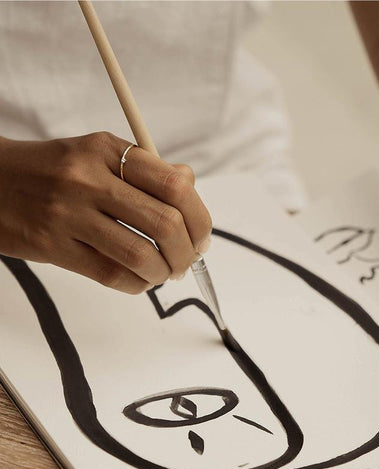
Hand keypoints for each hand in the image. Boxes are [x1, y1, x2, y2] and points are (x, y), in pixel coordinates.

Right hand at [0, 132, 210, 292]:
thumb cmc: (53, 171)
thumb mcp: (97, 154)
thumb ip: (145, 169)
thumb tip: (190, 186)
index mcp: (107, 149)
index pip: (175, 186)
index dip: (200, 218)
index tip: (202, 236)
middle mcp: (89, 178)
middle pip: (165, 223)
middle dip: (188, 252)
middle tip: (188, 260)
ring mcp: (68, 214)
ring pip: (141, 254)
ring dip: (164, 272)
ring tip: (164, 273)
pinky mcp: (52, 246)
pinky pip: (112, 275)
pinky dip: (137, 284)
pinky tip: (139, 280)